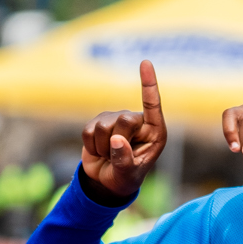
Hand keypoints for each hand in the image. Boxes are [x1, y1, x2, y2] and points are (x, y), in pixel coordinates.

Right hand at [80, 60, 168, 200]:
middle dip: (118, 141)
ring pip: (103, 126)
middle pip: (124, 120)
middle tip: (119, 155)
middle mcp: (138, 122)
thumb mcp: (129, 175)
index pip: (153, 105)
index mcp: (155, 132)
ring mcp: (116, 119)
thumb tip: (118, 140)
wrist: (106, 181)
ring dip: (103, 147)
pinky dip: (90, 145)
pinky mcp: (98, 121)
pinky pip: (87, 131)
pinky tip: (98, 150)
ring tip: (110, 155)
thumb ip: (125, 160)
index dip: (149, 84)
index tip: (145, 62)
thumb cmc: (126, 178)